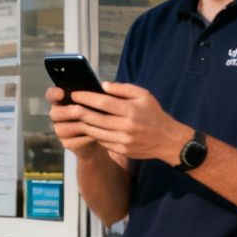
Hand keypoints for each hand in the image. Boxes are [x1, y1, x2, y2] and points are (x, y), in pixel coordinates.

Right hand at [45, 86, 112, 157]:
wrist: (104, 134)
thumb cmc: (99, 112)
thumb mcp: (96, 101)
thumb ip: (92, 95)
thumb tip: (99, 88)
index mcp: (62, 100)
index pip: (52, 95)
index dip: (54, 94)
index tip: (61, 93)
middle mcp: (57, 115)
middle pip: (55, 113)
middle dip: (69, 112)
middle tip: (79, 110)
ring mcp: (60, 130)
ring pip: (64, 128)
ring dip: (80, 125)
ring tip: (95, 123)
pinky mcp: (67, 143)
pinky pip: (75, 141)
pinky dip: (87, 137)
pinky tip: (97, 134)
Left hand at [65, 82, 191, 165]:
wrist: (167, 140)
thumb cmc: (153, 113)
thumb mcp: (143, 95)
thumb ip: (123, 89)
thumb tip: (102, 86)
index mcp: (131, 110)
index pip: (102, 102)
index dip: (86, 98)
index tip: (74, 94)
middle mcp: (126, 126)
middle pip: (95, 119)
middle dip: (79, 111)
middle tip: (69, 105)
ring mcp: (123, 141)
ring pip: (95, 132)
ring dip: (83, 124)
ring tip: (75, 116)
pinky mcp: (122, 151)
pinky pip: (102, 141)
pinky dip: (93, 134)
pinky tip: (88, 128)